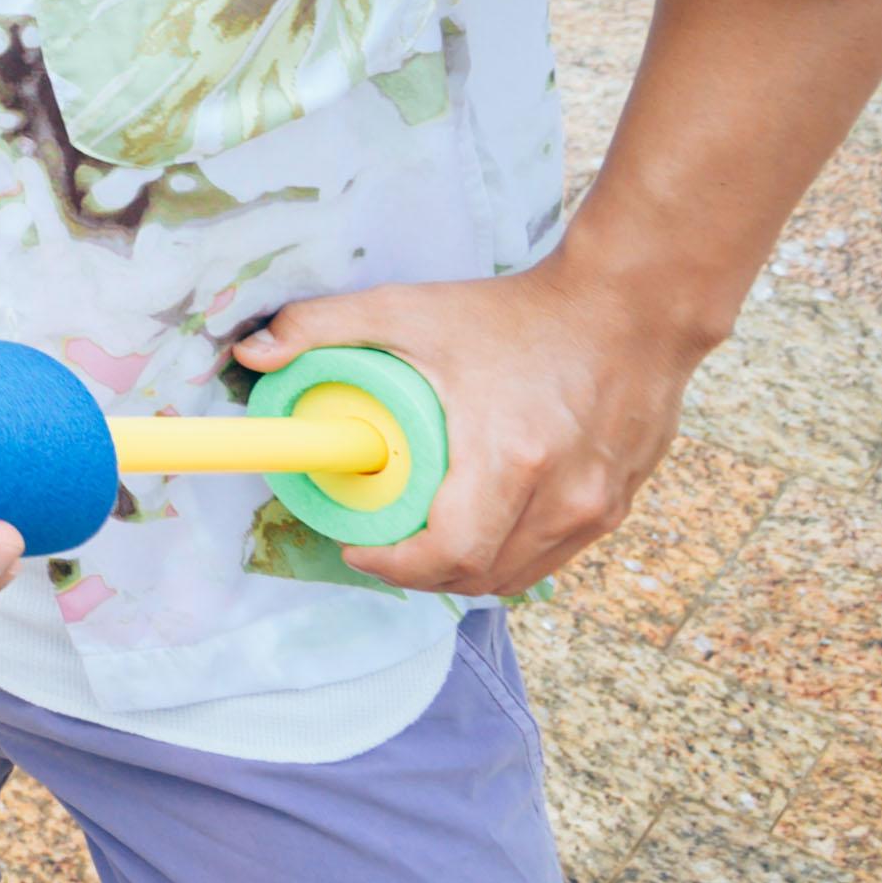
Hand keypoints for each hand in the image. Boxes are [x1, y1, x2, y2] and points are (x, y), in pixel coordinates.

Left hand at [239, 254, 701, 601]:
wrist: (632, 305)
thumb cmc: (519, 312)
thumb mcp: (411, 310)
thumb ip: (323, 326)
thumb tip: (249, 353)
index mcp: (509, 459)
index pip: (446, 554)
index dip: (392, 567)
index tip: (358, 548)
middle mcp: (563, 497)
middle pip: (479, 576)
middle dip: (420, 575)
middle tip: (384, 547)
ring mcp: (598, 508)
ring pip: (519, 575)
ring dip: (466, 572)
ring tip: (427, 542)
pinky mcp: (620, 507)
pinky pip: (554, 556)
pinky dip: (511, 554)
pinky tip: (483, 528)